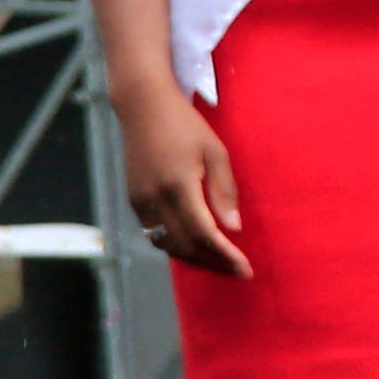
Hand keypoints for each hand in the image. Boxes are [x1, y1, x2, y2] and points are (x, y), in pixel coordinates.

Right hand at [115, 83, 249, 276]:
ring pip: (167, 244)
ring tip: (217, 263)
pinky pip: (155, 234)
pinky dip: (176, 245)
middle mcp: (155, 199)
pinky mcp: (133, 200)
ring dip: (193, 259)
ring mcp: (140, 202)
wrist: (142, 107)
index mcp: (179, 186)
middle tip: (236, 271)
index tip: (244, 268)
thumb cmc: (185, 124)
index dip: (225, 255)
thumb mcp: (215, 151)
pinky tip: (193, 245)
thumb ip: (223, 191)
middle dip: (212, 263)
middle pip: (185, 246)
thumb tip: (233, 228)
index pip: (204, 233)